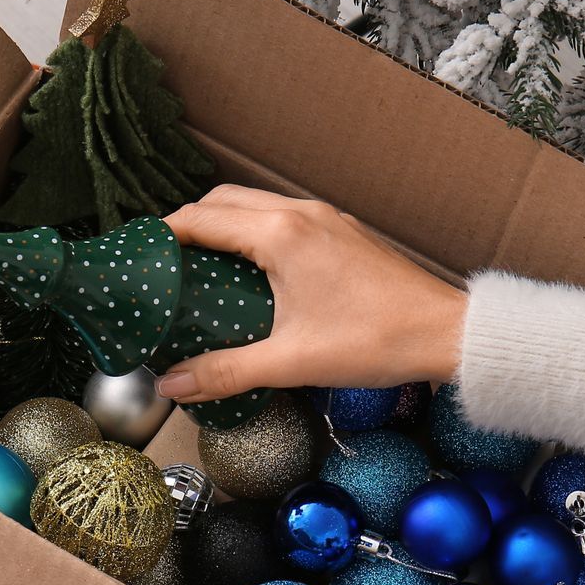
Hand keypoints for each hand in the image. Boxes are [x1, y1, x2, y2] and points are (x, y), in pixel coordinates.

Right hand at [155, 187, 464, 402]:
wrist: (446, 334)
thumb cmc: (375, 341)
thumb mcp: (291, 362)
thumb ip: (225, 371)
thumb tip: (172, 384)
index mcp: (280, 233)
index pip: (201, 218)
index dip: (163, 235)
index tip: (138, 258)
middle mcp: (300, 213)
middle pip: (223, 200)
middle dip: (188, 226)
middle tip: (166, 266)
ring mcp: (325, 219)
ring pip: (255, 206)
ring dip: (223, 228)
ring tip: (202, 271)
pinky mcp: (343, 233)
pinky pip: (283, 219)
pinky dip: (254, 234)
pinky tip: (252, 276)